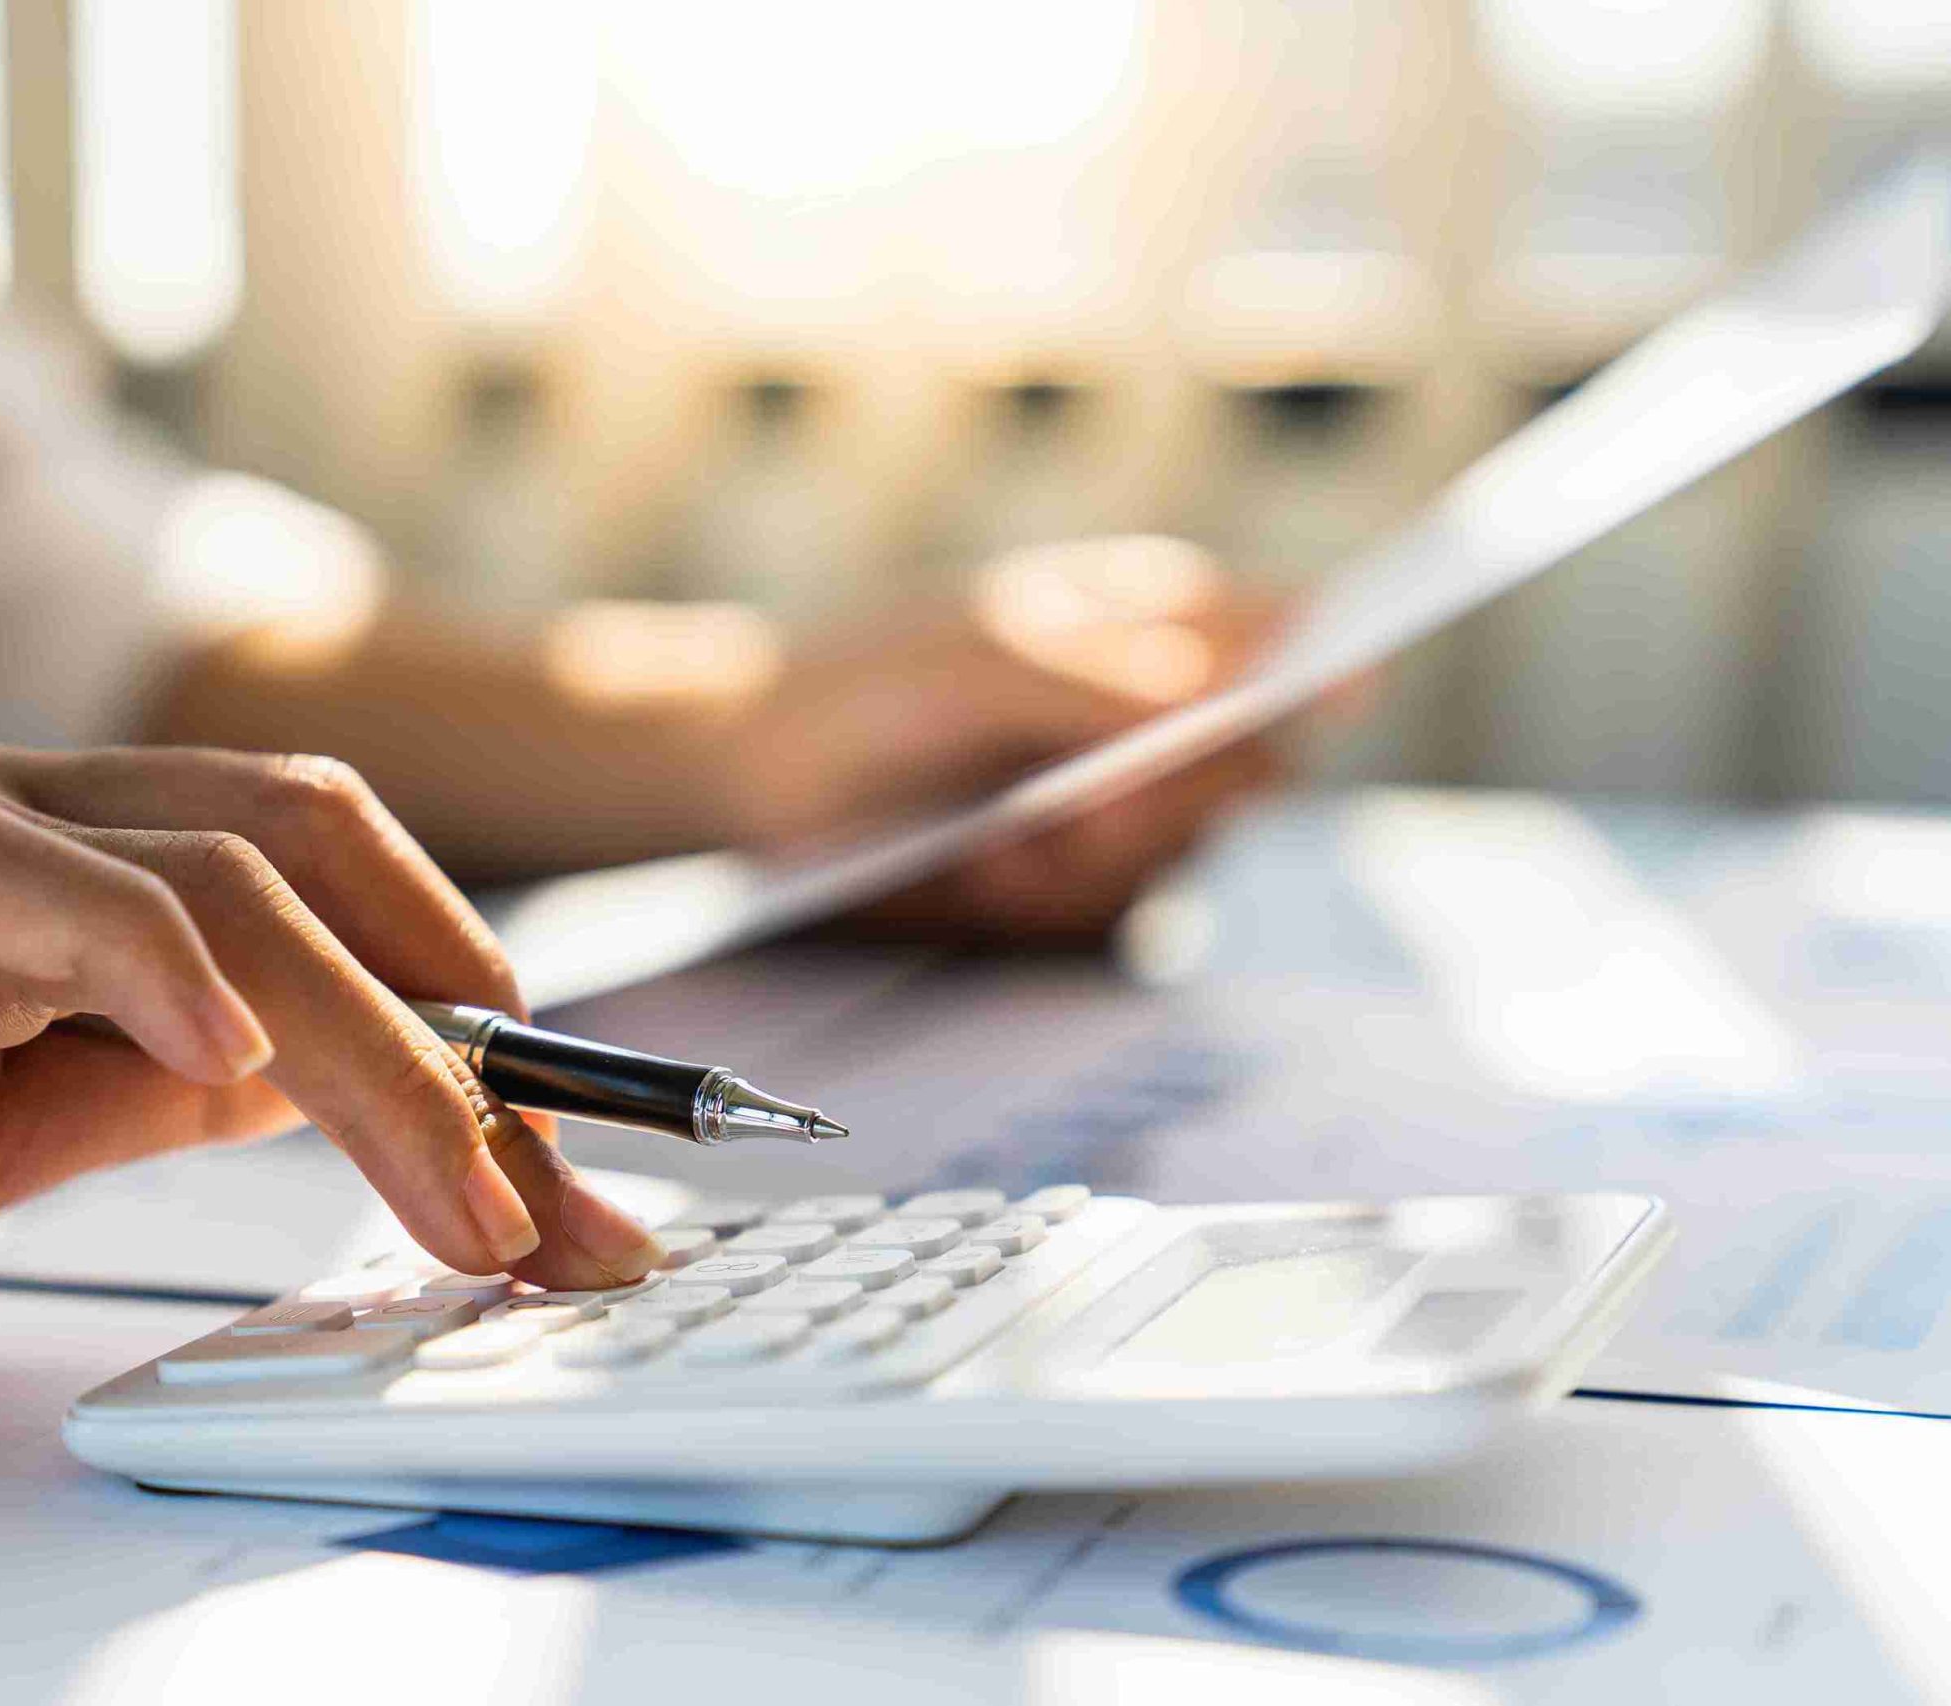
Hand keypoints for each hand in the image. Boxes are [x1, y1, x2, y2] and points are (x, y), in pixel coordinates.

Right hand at [0, 730, 660, 1395]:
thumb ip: (135, 1072)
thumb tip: (314, 1072)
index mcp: (14, 841)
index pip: (294, 855)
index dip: (453, 982)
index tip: (559, 1141)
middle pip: (294, 855)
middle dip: (466, 1038)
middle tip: (563, 1210)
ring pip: (211, 871)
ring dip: (379, 1049)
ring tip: (468, 1205)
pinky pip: (21, 886)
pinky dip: (159, 968)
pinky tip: (239, 1068)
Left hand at [730, 537, 1284, 941]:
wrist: (745, 777)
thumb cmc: (852, 689)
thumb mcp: (974, 669)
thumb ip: (1104, 677)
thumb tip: (1232, 674)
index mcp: (1136, 615)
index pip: (1274, 628)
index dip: (1322, 656)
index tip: (1349, 683)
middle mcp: (1138, 701)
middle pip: (1250, 759)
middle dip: (1176, 800)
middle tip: (1087, 814)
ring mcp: (1102, 785)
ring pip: (1184, 841)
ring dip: (1097, 857)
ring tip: (1008, 842)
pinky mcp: (1062, 862)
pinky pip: (1110, 897)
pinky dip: (1048, 891)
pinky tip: (985, 866)